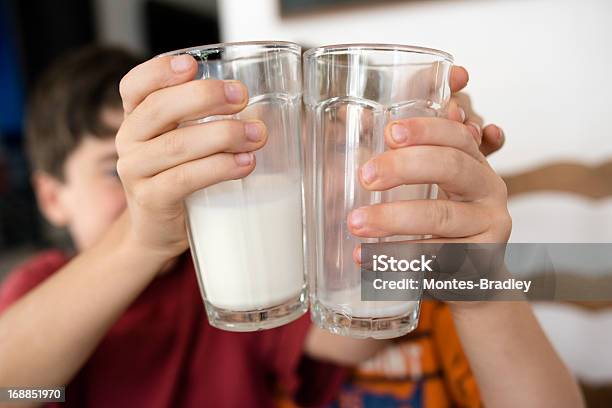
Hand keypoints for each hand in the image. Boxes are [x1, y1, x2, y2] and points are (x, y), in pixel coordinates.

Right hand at [115, 55, 266, 258]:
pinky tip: (245, 163)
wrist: (158, 231)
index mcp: (136, 119)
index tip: (193, 65)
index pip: (134, 85)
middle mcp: (129, 141)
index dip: (159, 71)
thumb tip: (265, 106)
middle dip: (205, 97)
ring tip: (257, 135)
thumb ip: (209, 120)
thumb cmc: (179, 178)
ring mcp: (135, 172)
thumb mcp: (186, 143)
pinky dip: (218, 168)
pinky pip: (184, 179)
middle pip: (159, 108)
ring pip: (178, 144)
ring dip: (223, 135)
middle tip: (241, 97)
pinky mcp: (151, 200)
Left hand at [347, 65, 510, 250]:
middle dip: (404, 167)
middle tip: (365, 177)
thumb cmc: (447, 226)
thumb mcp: (436, 190)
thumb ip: (411, 161)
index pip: (456, 136)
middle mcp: (489, 190)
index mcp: (476, 164)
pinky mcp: (480, 261)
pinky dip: (396, 256)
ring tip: (356, 222)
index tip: (389, 133)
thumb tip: (369, 127)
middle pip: (451, 167)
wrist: (473, 277)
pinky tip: (366, 256)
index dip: (425, 130)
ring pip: (440, 216)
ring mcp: (489, 227)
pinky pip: (433, 257)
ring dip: (392, 218)